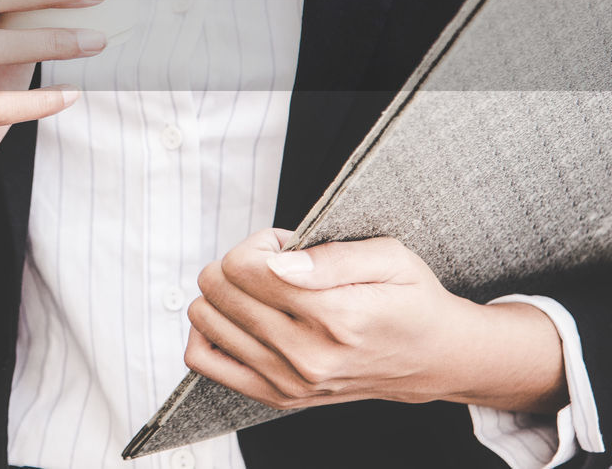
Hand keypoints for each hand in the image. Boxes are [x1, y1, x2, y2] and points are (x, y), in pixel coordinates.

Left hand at [184, 229, 567, 414]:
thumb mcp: (390, 257)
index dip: (259, 244)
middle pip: (220, 291)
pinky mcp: (279, 396)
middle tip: (275, 264)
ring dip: (223, 293)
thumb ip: (332, 255)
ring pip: (207, 321)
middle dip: (238, 263)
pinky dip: (206, 330)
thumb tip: (277, 260)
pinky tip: (232, 316)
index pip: (246, 268)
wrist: (435, 358)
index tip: (286, 245)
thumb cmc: (411, 300)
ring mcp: (290, 381)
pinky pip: (206, 361)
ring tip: (262, 289)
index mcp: (337, 316)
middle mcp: (309, 355)